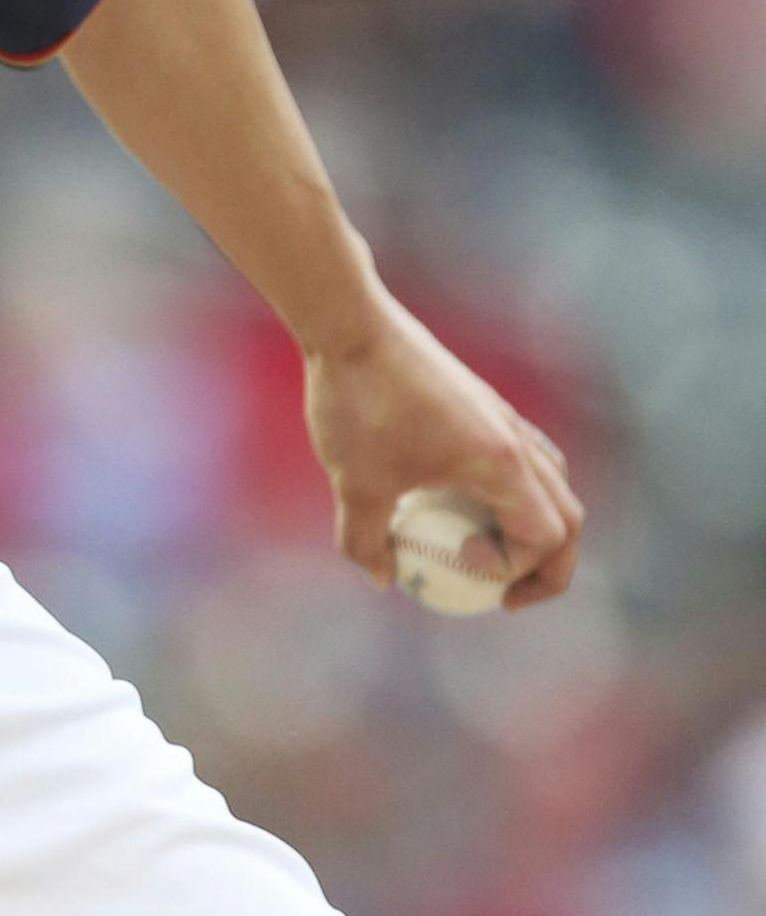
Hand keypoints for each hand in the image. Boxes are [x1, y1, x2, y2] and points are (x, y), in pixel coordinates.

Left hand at [302, 292, 583, 609]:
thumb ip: (366, 540)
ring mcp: (501, 416)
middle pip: (567, 516)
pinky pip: (523, 455)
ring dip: (534, 524)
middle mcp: (514, 439)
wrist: (348, 322)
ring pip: (550, 482)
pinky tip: (463, 497)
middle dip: (548, 565)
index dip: (514, 568)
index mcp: (501, 463)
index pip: (546, 538)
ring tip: (492, 548)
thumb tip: (381, 576)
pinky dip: (513, 488)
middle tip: (506, 592)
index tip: (460, 562)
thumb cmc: (357, 403)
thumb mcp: (353, 484)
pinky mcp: (479, 400)